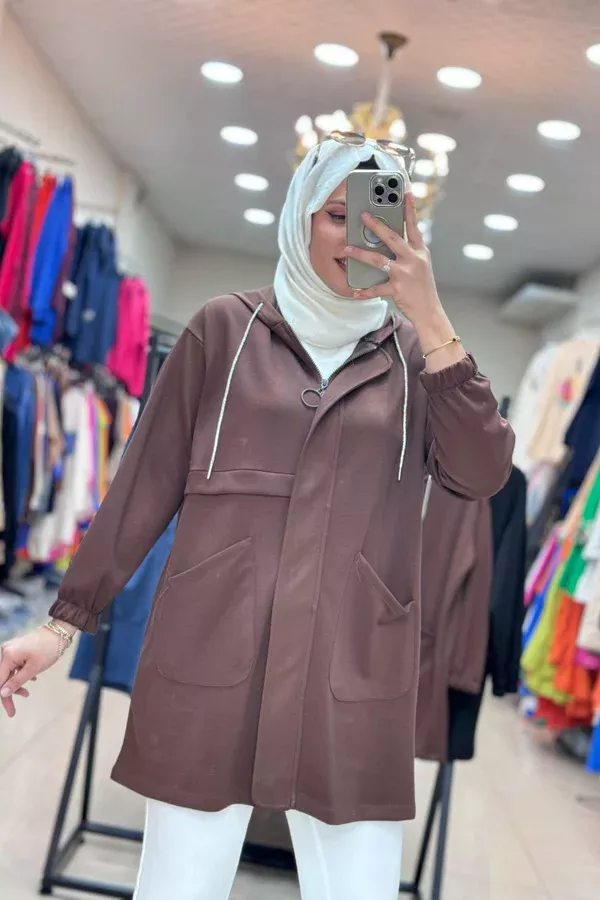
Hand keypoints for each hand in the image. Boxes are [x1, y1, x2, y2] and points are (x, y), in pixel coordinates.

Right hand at [0, 626, 67, 717]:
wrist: (59, 632)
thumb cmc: (48, 649)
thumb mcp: (33, 669)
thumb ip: (17, 682)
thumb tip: (2, 693)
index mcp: (8, 655)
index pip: (0, 682)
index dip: (4, 698)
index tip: (11, 711)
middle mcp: (6, 651)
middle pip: (3, 677)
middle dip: (12, 690)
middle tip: (24, 698)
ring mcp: (11, 649)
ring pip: (9, 672)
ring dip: (17, 683)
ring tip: (28, 691)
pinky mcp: (17, 649)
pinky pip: (14, 666)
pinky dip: (20, 674)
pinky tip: (31, 678)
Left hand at [345, 192, 465, 370]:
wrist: (430, 311)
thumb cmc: (423, 288)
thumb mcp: (422, 265)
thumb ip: (410, 252)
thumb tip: (392, 241)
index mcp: (420, 251)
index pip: (414, 225)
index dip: (409, 208)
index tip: (404, 192)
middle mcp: (413, 259)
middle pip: (392, 238)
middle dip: (376, 225)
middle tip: (363, 215)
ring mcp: (405, 274)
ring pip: (379, 260)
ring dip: (361, 254)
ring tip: (347, 248)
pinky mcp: (397, 289)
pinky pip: (377, 289)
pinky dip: (365, 291)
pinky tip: (355, 291)